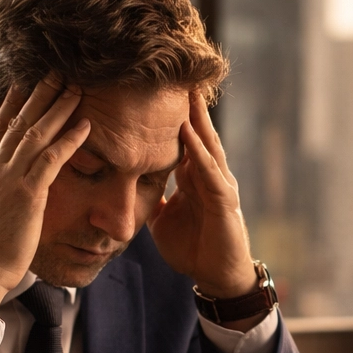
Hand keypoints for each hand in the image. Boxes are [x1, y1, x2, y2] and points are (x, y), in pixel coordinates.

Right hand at [0, 77, 90, 310]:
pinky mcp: (28, 194)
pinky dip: (70, 139)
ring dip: (59, 108)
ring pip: (37, 133)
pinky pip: (52, 158)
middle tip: (57, 72)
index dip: (14, 103)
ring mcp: (10, 178)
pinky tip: (85, 125)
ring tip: (76, 89)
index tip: (26, 83)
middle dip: (40, 94)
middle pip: (19, 121)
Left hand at [149, 92, 258, 308]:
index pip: (183, 140)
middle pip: (198, 134)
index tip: (156, 93)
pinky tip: (190, 137)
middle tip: (178, 76)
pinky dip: (200, 153)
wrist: (217, 277)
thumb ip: (151, 200)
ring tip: (188, 95)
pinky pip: (210, 173)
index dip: (172, 117)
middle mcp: (208, 176)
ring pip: (208, 146)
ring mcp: (219, 186)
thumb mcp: (162, 219)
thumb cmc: (194, 248)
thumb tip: (128, 188)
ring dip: (198, 121)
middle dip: (189, 107)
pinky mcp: (224, 202)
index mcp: (193, 178)